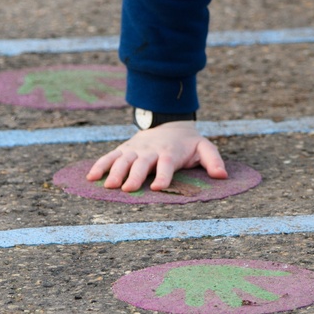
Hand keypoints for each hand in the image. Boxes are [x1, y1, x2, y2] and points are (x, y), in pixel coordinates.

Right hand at [86, 121, 225, 193]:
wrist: (169, 123)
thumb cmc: (187, 143)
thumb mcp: (204, 147)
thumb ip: (213, 160)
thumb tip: (223, 175)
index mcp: (170, 152)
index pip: (166, 165)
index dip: (163, 176)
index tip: (157, 188)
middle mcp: (151, 151)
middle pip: (142, 163)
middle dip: (134, 176)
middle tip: (126, 189)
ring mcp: (136, 149)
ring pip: (123, 160)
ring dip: (115, 172)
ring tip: (108, 186)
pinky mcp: (124, 149)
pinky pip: (110, 157)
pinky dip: (100, 165)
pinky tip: (90, 178)